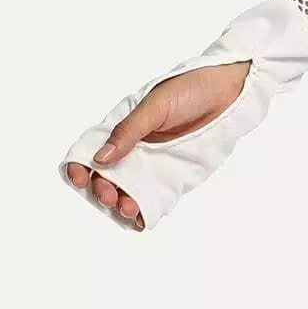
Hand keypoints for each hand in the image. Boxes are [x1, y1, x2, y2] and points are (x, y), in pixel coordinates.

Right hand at [64, 61, 250, 228]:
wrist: (227, 93)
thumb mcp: (154, 108)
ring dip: (124, 202)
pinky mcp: (175, 174)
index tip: (80, 178)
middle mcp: (135, 148)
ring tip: (128, 209)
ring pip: (131, 189)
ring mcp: (155, 163)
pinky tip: (143, 218)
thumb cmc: (189, 90)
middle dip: (104, 190)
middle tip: (109, 197)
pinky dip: (148, 209)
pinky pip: (158, 196)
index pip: (92, 150)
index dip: (81, 166)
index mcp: (122, 127)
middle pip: (109, 176)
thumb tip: (101, 158)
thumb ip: (129, 132)